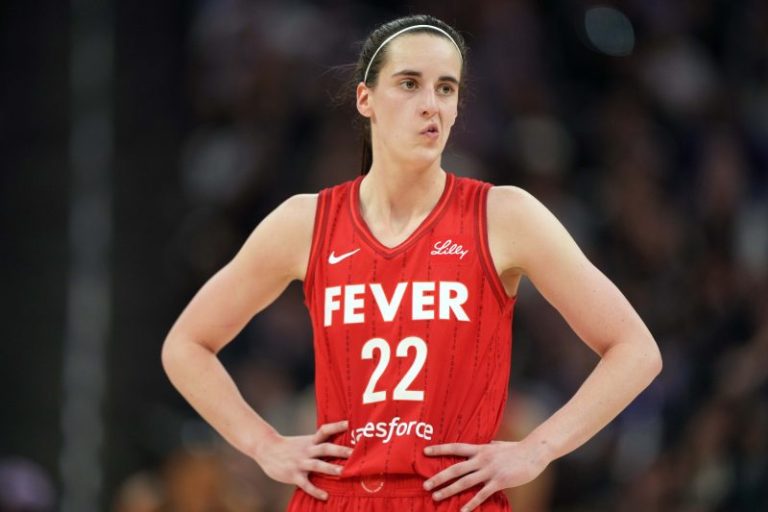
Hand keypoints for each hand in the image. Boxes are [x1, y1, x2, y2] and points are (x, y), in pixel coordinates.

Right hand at [255, 420, 352, 500]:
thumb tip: (338, 445)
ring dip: (331, 468)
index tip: (350, 424)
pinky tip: (325, 496)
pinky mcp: (294, 475)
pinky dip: (316, 491)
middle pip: (325, 448)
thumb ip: (318, 443)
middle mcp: (307, 450)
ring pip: (317, 465)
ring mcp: (300, 463)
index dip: (337, 426)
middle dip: (340, 450)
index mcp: (310, 441)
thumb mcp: (304, 441)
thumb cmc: (289, 446)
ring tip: (344, 472)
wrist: (266, 449)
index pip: (325, 430)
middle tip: (354, 452)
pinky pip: (306, 484)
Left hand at [422, 440, 549, 510]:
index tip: (425, 451)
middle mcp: (481, 459)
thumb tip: (488, 443)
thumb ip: (491, 445)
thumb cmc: (518, 448)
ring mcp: (489, 471)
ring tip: (436, 497)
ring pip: (464, 482)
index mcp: (480, 449)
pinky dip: (471, 503)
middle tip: (425, 485)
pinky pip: (482, 494)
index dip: (439, 449)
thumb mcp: (500, 445)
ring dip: (449, 490)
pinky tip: (462, 511)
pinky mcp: (498, 481)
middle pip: (455, 469)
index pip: (455, 448)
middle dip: (438, 477)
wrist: (534, 452)